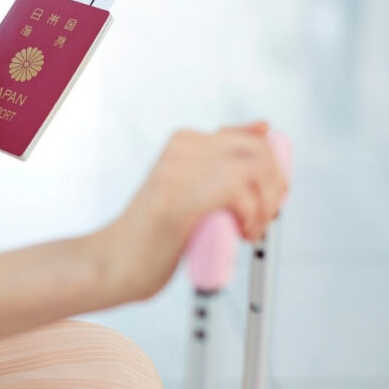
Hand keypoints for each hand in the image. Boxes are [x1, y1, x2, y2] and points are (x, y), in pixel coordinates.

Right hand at [98, 122, 288, 301]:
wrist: (113, 262)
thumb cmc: (154, 233)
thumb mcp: (192, 188)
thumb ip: (219, 161)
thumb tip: (263, 126)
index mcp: (184, 142)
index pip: (252, 138)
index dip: (273, 170)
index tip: (271, 196)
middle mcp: (182, 148)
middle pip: (260, 152)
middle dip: (275, 188)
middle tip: (263, 219)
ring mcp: (180, 171)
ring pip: (256, 170)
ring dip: (265, 206)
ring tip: (250, 230)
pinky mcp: (180, 198)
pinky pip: (239, 194)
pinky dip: (250, 218)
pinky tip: (238, 235)